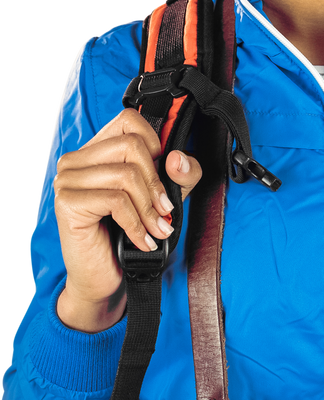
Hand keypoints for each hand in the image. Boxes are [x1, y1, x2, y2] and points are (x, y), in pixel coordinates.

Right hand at [54, 108, 201, 328]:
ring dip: (149, 207)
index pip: (130, 119)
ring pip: (126, 174)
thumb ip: (180, 176)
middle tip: (164, 211)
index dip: (155, 142)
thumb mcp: (164, 198)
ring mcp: (68, 180)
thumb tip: (177, 157)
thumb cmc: (128, 235)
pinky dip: (137, 223)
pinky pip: (116, 201)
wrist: (103, 279)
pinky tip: (142, 239)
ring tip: (157, 228)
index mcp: (96, 150)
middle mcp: (77, 160)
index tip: (163, 174)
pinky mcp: (68, 203)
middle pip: (131, 146)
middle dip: (156, 182)